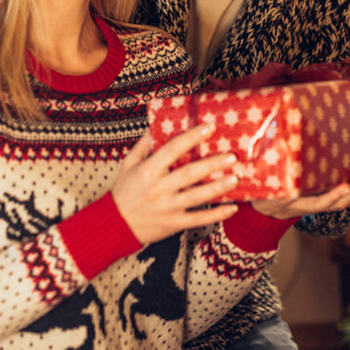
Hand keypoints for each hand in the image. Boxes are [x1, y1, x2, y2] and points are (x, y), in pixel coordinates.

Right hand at [111, 126, 238, 243]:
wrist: (114, 226)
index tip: (209, 127)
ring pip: (197, 197)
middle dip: (212, 164)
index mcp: (148, 170)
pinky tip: (233, 208)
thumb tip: (157, 124)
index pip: (172, 149)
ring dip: (218, 188)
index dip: (191, 137)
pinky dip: (216, 215)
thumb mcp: (129, 164)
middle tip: (232, 156)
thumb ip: (144, 144)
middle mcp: (159, 188)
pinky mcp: (174, 224)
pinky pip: (198, 219)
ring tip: (235, 179)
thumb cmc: (124, 191)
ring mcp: (168, 208)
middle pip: (189, 174)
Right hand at [250, 160, 349, 219]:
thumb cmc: (264, 188)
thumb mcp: (263, 178)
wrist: (266, 208)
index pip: (320, 203)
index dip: (334, 196)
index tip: (346, 185)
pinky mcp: (330, 199)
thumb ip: (269, 162)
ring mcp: (323, 204)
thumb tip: (273, 133)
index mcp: (297, 202)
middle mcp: (313, 206)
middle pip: (342, 203)